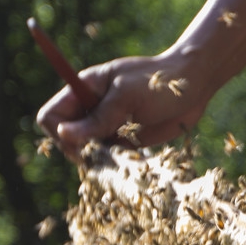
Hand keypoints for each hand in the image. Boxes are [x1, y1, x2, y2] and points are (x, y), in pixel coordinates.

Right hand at [36, 52, 211, 159]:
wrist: (195, 86)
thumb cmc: (160, 82)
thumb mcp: (126, 96)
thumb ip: (97, 118)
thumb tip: (62, 134)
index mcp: (84, 89)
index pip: (50, 115)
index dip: (58, 133)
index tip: (80, 143)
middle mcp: (91, 108)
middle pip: (65, 139)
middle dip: (81, 150)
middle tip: (108, 149)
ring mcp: (106, 125)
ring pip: (87, 152)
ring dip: (100, 159)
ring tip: (125, 149)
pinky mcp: (123, 139)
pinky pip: (108, 158)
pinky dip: (117, 162)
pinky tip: (135, 153)